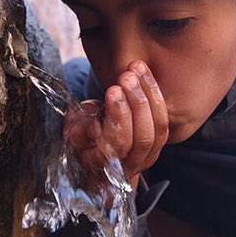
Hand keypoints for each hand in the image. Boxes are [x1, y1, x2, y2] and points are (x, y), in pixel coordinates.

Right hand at [64, 60, 168, 188]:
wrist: (96, 149)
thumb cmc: (80, 139)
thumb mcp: (72, 135)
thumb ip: (81, 131)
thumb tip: (96, 126)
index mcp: (105, 167)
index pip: (119, 145)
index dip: (118, 118)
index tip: (113, 91)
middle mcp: (131, 166)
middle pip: (143, 137)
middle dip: (137, 103)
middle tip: (126, 77)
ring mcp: (148, 156)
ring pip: (158, 127)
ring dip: (148, 94)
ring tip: (135, 69)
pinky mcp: (158, 142)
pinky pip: (163, 118)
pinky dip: (154, 93)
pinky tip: (143, 72)